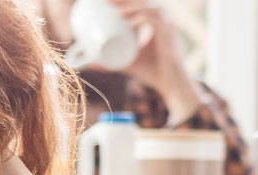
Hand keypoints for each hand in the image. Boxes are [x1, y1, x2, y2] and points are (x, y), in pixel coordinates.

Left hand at [104, 0, 201, 115]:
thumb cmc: (151, 72)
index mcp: (153, 25)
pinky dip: (142, 20)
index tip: (106, 1)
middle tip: (106, 1)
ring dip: (133, 8)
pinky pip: (156, 23)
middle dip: (126, 0)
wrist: (170, 84)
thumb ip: (108, 62)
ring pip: (151, 9)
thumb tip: (87, 63)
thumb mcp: (125, 64)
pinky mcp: (170, 36)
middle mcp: (162, 23)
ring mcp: (167, 28)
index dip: (126, 1)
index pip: (140, 6)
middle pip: (144, 3)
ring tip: (117, 12)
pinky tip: (130, 24)